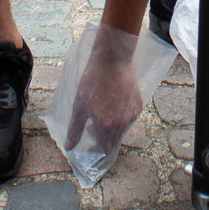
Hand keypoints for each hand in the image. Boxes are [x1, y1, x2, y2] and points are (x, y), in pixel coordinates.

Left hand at [66, 26, 143, 152]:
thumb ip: (75, 129)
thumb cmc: (93, 81)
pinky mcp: (139, 105)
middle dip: (102, 138)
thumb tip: (69, 147)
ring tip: (100, 113)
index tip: (89, 144)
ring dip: (111, 128)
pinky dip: (120, 117)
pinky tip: (112, 105)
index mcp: (107, 126)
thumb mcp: (79, 106)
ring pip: (122, 130)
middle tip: (91, 126)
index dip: (96, 149)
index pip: (105, 149)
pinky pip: (129, 118)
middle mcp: (123, 123)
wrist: (113, 60)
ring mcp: (133, 114)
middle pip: (113, 141)